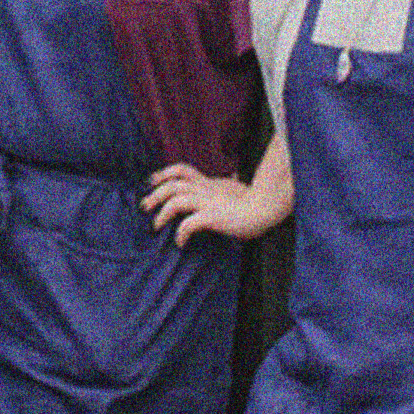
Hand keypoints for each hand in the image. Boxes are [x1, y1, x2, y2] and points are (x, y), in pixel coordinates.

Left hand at [141, 163, 288, 246]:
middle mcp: (206, 190)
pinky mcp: (213, 217)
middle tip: (145, 206)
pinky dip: (180, 233)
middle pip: (173, 184)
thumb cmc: (258, 202)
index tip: (152, 181)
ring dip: (162, 213)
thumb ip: (230, 184)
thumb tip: (234, 176)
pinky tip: (180, 242)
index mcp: (210, 183)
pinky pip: (188, 224)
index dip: (164, 173)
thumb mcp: (240, 188)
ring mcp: (209, 202)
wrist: (268, 209)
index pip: (182, 171)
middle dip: (155, 194)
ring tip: (156, 225)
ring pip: (176, 200)